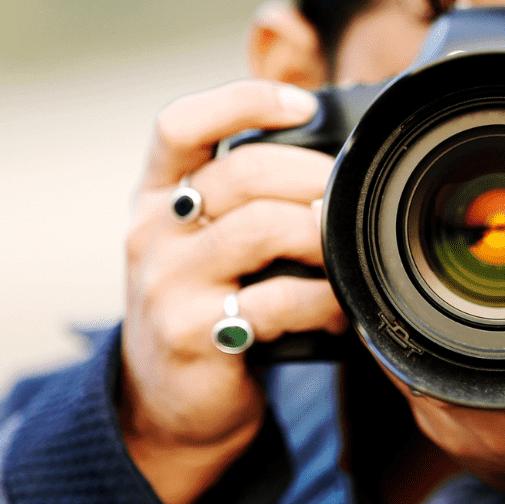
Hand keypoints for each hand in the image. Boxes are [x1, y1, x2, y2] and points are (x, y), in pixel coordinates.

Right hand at [120, 80, 345, 503]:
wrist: (169, 403)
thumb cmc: (208, 303)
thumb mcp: (209, 239)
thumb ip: (251, 193)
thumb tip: (340, 141)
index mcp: (157, 195)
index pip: (180, 124)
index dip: (243, 100)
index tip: (304, 106)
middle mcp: (152, 231)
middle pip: (241, 172)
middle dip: (314, 176)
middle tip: (352, 197)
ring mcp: (167, 283)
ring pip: (263, 229)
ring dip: (324, 236)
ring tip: (349, 253)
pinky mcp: (192, 335)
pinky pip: (278, 301)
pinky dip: (326, 300)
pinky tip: (341, 308)